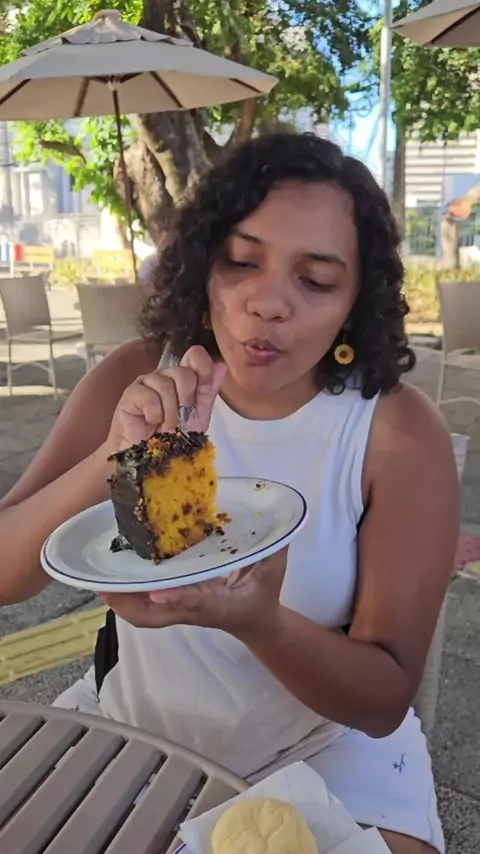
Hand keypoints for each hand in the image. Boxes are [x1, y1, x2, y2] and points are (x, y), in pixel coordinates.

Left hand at [100, 547, 287, 637]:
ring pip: (143, 614)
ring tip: (98, 577)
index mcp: (218, 604)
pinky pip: (145, 605)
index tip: (160, 591)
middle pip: (152, 617)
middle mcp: (193, 611)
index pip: (197, 602)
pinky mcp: (174, 606)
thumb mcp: (273, 574)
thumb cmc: (262, 597)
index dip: (179, 597)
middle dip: (126, 603)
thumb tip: (278, 521)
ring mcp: (180, 611)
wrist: (256, 624)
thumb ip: (274, 549)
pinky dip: (127, 593)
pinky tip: (114, 573)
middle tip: (102, 583)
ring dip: (120, 600)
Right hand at [106, 345, 226, 451]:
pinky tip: (151, 422)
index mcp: (182, 378)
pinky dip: (155, 414)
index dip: (203, 370)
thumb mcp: (198, 416)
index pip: (195, 356)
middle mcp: (164, 376)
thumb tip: (221, 366)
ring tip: (166, 426)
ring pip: (165, 385)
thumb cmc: (173, 438)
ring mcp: (146, 382)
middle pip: (183, 372)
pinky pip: (149, 396)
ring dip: (170, 413)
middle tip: (181, 419)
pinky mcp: (131, 394)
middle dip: (186, 401)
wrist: (150, 459)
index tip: (204, 389)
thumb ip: (208, 391)